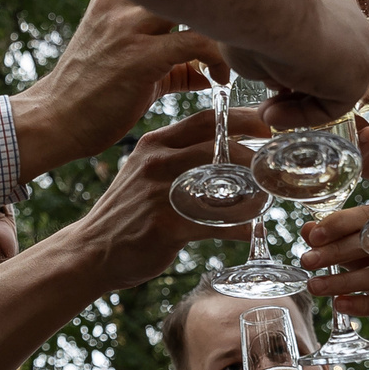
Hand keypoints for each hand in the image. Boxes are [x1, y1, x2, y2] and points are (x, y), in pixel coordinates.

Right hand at [13, 0, 227, 179]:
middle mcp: (122, 0)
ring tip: (239, 55)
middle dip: (224, 4)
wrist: (54, 120)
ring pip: (199, 6)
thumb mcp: (134, 66)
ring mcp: (129, 26)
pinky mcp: (139, 56)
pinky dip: (218, 57)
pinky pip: (197, 42)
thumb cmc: (93, 94)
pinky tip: (221, 77)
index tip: (234, 18)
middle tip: (245, 34)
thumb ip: (174, 62)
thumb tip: (211, 72)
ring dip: (227, 30)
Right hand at [71, 110, 260, 287]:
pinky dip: (241, 227)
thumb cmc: (127, 212)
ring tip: (270, 198)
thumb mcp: (145, 172)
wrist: (90, 251)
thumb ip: (177, 157)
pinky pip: (216, 224)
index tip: (271, 124)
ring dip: (253, 192)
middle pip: (219, 147)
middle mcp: (157, 162)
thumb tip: (226, 153)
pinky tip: (252, 231)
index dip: (243, 118)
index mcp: (155, 143)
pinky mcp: (165, 226)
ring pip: (222, 185)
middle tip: (278, 165)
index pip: (207, 120)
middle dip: (256, 155)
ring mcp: (160, 194)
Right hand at [245, 0, 368, 130]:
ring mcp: (360, 51)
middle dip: (291, 88)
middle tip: (265, 103)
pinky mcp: (359, 77)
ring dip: (295, 106)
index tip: (262, 78)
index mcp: (329, 6)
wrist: (271, 13)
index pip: (316, 44)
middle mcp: (351, 25)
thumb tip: (268, 72)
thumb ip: (269, 55)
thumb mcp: (259, 39)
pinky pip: (331, 106)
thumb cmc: (257, 17)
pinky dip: (302, 115)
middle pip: (325, 68)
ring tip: (265, 114)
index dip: (287, 67)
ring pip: (329, 87)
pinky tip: (275, 116)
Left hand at [297, 205, 368, 351]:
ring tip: (316, 286)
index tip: (312, 236)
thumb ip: (339, 243)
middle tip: (307, 261)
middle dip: (337, 252)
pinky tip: (341, 304)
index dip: (340, 223)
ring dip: (344, 281)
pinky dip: (364, 304)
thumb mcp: (363, 260)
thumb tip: (307, 230)